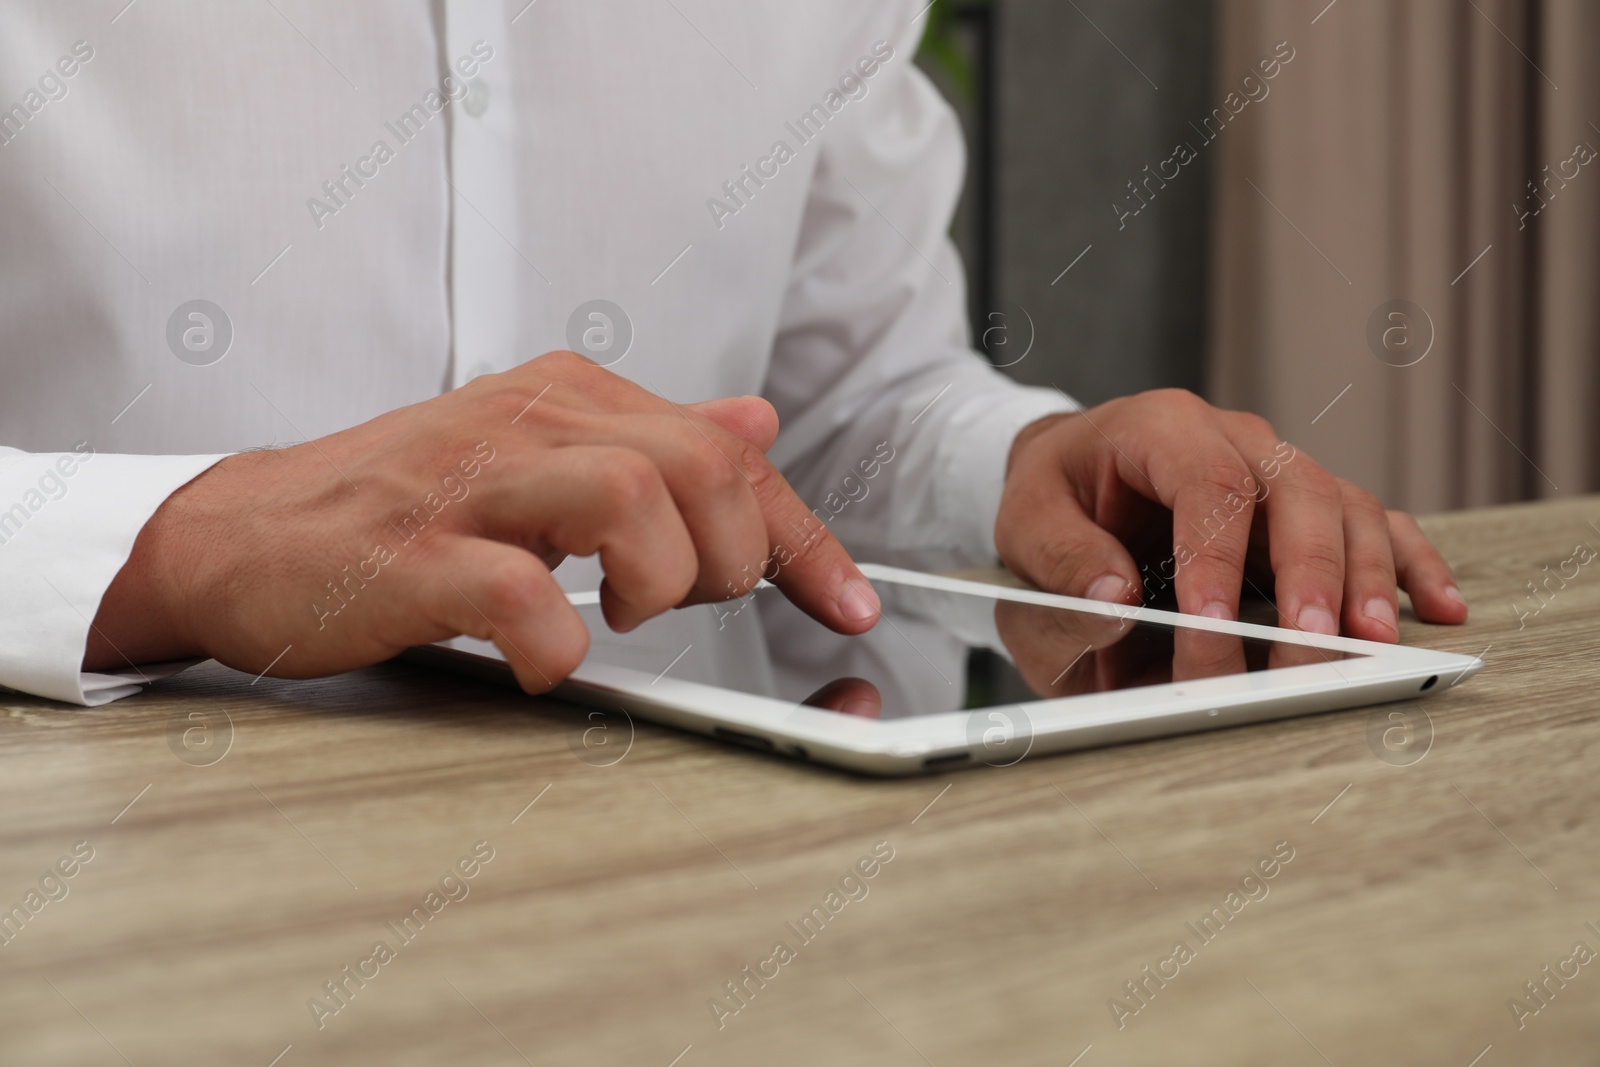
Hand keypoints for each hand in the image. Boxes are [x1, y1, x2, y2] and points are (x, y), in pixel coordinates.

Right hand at [86, 350, 880, 689]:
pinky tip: (546, 659)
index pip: (729, 452)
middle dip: (734, 555)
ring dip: (658, 580)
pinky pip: (521, 593)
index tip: (852, 604)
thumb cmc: (401, 506)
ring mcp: (470, 484)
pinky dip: (556, 642)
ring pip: (631, 502)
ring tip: (621, 616)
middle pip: (701, 464)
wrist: (247, 534)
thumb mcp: (539, 450)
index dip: (806, 538)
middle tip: (687, 603)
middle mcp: (530, 420)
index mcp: (571, 397)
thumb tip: (755, 416)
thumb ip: (651, 437)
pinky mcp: (411, 554)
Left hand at [995, 389, 1467, 641]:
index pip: (1205, 486)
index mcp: (1160, 427)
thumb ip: (1059, 568)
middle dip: (1309, 574)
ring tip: (1370, 642)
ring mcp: (1283, 468)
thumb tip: (1114, 604)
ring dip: (1365, 578)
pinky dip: (1410, 566)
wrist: (1076, 477)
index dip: (1215, 560)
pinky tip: (1439, 610)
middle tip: (1310, 647)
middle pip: (1297, 492)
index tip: (1212, 630)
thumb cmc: (1056, 502)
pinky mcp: (1311, 506)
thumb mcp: (1025, 528)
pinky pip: (1378, 525)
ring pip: (1348, 508)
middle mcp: (1235, 437)